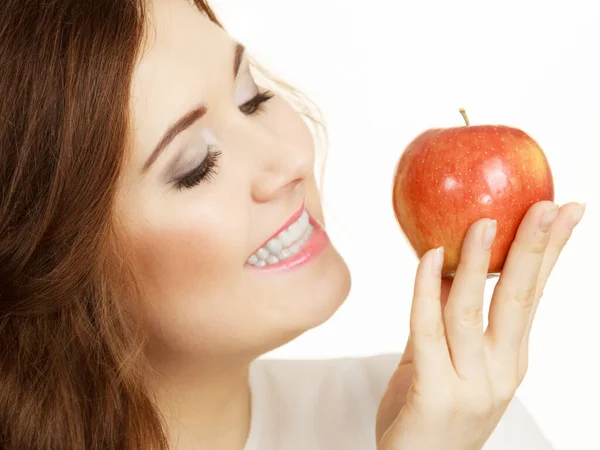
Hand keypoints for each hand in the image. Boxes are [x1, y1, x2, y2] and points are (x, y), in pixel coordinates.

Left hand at [376, 201, 585, 449]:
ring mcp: (471, 386)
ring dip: (481, 262)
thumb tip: (442, 267)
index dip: (551, 254)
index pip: (534, 297)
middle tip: (549, 205)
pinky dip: (426, 290)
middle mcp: (499, 371)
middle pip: (521, 300)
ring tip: (485, 220)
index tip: (566, 213)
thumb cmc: (426, 413)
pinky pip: (428, 331)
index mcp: (508, 360)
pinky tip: (428, 257)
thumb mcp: (440, 360)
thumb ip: (443, 319)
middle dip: (537, 249)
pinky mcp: (434, 394)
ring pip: (475, 311)